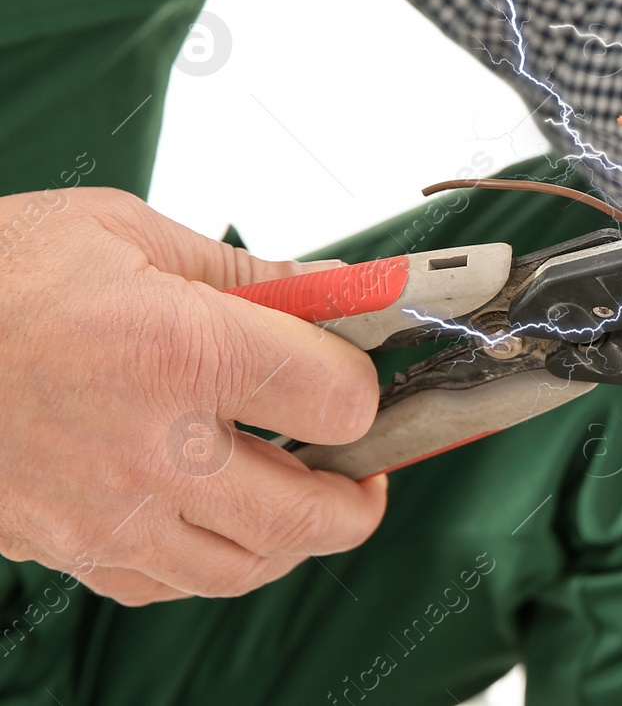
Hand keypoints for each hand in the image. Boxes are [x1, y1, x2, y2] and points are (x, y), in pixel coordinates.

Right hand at [0, 187, 385, 604]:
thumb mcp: (122, 232)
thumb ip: (245, 272)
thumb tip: (335, 288)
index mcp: (183, 352)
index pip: (338, 399)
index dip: (362, 383)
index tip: (355, 368)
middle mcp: (154, 448)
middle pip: (311, 514)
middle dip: (358, 496)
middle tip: (365, 471)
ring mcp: (105, 510)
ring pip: (244, 566)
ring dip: (294, 539)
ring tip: (303, 498)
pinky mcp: (62, 544)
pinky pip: (164, 584)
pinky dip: (210, 561)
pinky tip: (216, 521)